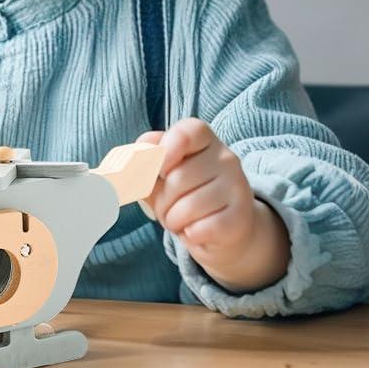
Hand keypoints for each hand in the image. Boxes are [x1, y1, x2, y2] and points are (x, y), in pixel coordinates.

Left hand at [138, 118, 289, 289]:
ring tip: (183, 220)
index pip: (187, 132)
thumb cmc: (186, 196)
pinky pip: (200, 228)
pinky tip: (197, 231)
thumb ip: (144, 162)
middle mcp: (226, 158)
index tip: (159, 170)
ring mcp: (237, 186)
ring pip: (188, 206)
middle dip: (162, 201)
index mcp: (204, 139)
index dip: (165, 150)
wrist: (224, 230)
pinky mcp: (240, 217)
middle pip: (178, 178)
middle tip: (170, 207)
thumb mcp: (162, 175)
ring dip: (174, 221)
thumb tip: (128, 160)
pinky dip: (189, 235)